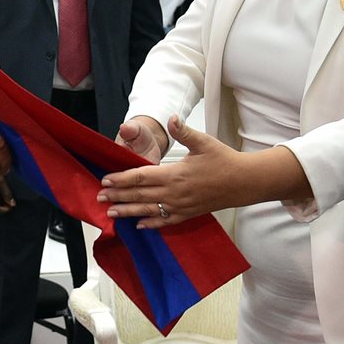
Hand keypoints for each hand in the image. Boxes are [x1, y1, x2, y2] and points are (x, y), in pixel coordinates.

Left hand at [100, 116, 244, 228]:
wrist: (244, 182)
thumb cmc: (223, 160)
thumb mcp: (204, 142)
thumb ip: (184, 131)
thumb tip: (171, 118)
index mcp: (175, 174)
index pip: (141, 177)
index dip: (121, 179)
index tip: (106, 180)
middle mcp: (175, 193)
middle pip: (140, 195)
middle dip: (118, 196)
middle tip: (100, 197)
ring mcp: (181, 206)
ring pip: (149, 210)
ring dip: (128, 212)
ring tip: (111, 213)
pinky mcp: (188, 214)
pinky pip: (165, 221)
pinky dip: (151, 223)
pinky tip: (139, 225)